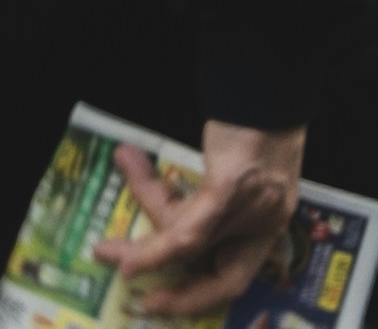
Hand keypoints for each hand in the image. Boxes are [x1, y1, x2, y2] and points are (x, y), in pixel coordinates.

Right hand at [103, 121, 305, 321]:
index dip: (200, 296)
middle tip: (121, 272)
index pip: (239, 274)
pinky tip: (128, 260)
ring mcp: (252, 206)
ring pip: (189, 242)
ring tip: (105, 247)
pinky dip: (155, 250)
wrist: (266, 78)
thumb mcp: (232, 164)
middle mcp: (267, 218)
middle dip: (164, 279)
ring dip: (143, 248)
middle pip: (210, 262)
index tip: (161, 300)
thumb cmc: (253, 114)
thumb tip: (155, 197)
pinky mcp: (230, 188)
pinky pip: (188, 230)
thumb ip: (203, 192)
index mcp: (272, 217)